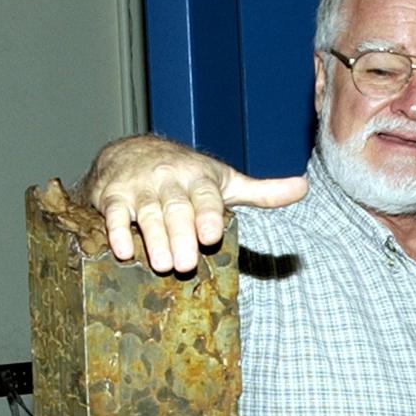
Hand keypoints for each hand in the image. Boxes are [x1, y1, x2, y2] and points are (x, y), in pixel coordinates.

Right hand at [82, 135, 307, 272]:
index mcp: (199, 178)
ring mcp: (140, 187)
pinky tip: (122, 251)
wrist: (130, 151)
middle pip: (176, 208)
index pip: (206, 195)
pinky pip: (112, 213)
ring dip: (153, 238)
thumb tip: (304, 188)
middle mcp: (169, 180)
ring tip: (161, 265)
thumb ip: (261, 192)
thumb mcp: (225, 181)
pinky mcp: (112, 195)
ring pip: (146, 213)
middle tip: (185, 264)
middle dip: (181, 234)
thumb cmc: (185, 176)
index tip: (212, 235)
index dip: (208, 214)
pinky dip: (115, 231)